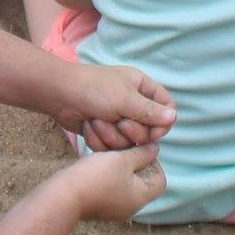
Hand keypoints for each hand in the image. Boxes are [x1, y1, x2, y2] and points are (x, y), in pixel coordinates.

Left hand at [51, 64, 174, 151]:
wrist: (60, 95)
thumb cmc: (94, 90)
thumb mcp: (125, 99)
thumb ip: (150, 111)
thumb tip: (174, 117)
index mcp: (142, 87)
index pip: (166, 107)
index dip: (163, 123)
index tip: (155, 132)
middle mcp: (133, 103)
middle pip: (149, 130)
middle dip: (132, 131)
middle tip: (120, 122)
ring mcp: (119, 119)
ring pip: (130, 142)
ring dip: (113, 135)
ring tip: (98, 121)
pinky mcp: (105, 132)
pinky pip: (113, 147)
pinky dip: (101, 139)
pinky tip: (90, 127)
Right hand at [67, 144, 165, 220]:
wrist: (64, 196)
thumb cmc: (96, 176)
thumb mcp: (122, 159)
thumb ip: (142, 154)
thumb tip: (155, 149)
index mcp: (141, 197)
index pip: (159, 180)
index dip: (153, 162)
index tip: (138, 149)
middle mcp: (131, 207)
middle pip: (141, 181)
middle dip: (133, 162)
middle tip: (121, 149)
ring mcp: (114, 209)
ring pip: (124, 183)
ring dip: (118, 167)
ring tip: (107, 154)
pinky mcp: (99, 207)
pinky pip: (110, 188)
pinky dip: (107, 175)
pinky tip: (96, 165)